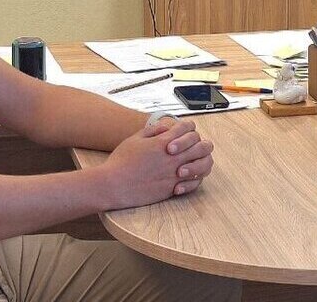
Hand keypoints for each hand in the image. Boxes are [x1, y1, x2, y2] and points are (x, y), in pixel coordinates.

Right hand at [99, 118, 213, 208]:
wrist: (114, 185)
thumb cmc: (121, 161)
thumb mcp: (135, 139)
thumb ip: (153, 130)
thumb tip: (167, 127)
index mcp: (163, 142)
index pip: (188, 128)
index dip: (189, 126)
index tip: (186, 129)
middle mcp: (173, 157)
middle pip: (201, 145)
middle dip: (200, 142)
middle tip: (196, 144)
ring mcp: (174, 173)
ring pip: (202, 164)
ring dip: (202, 160)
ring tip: (197, 160)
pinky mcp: (172, 188)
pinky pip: (194, 182)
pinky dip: (196, 177)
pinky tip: (190, 175)